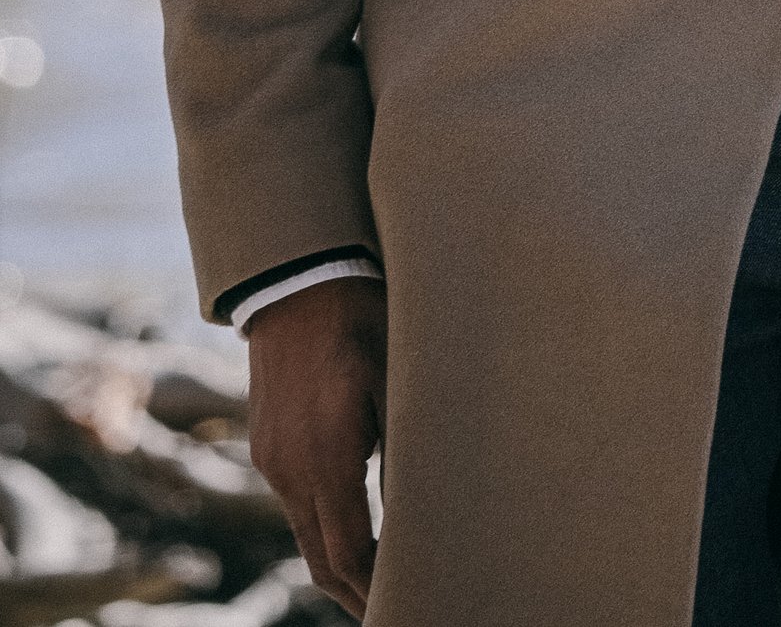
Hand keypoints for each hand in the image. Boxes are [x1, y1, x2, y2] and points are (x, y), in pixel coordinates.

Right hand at [246, 277, 386, 618]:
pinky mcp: (266, 441)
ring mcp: (272, 458)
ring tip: (377, 572)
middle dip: (353, 590)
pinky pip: (294, 498)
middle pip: (319, 558)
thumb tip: (423, 512)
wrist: (297, 277)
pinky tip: (351, 517)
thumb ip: (404, 451)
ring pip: (305, 531)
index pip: (346, 557)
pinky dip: (323, 520)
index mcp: (326, 463)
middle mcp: (289, 471)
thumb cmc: (362, 319)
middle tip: (389, 607)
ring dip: (337, 557)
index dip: (373, 590)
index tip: (399, 605)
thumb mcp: (396, 380)